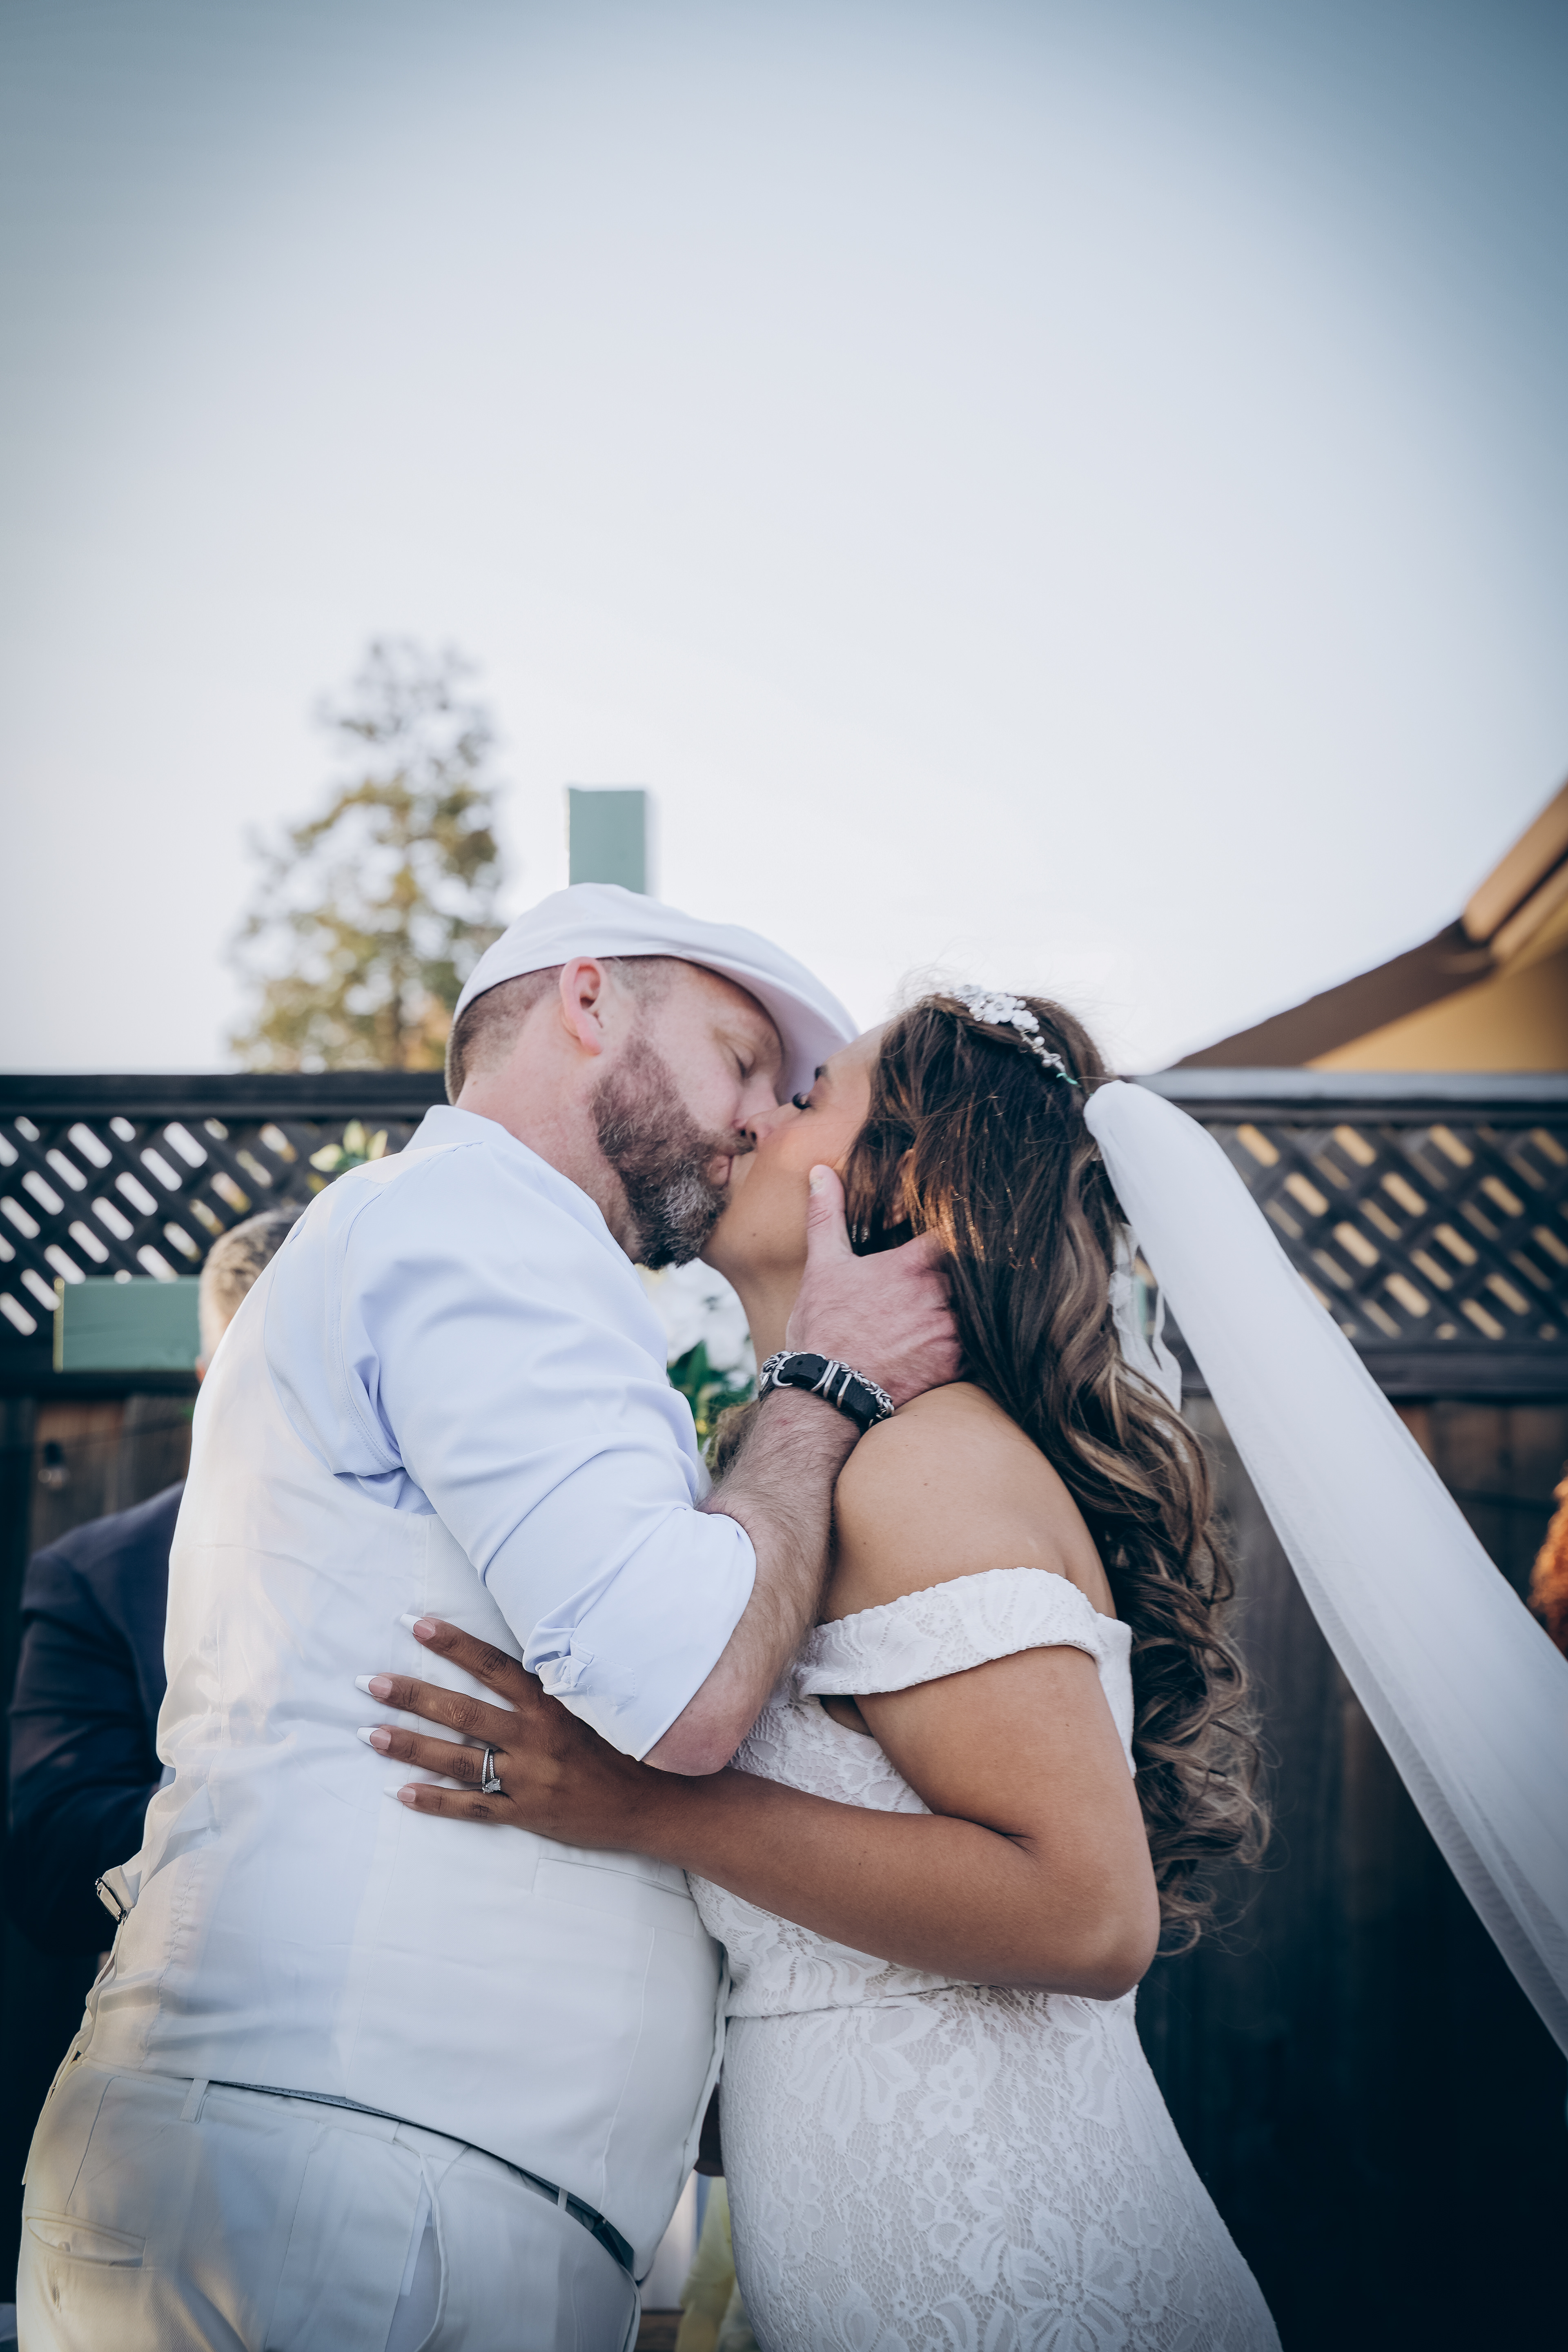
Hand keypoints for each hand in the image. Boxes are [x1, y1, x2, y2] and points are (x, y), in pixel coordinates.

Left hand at [357, 1616, 669, 1847]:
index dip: (454, 1645)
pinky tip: (402, 1794)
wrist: (663, 1802)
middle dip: (412, 1695)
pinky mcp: (527, 1812)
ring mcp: (529, 1777)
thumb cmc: (632, 1744)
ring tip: (370, 1734)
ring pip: (457, 1759)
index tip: (416, 1625)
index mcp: (552, 1703)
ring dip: (410, 1746)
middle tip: (369, 1683)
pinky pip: (473, 1807)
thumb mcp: (598, 1702)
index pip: (493, 1665)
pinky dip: (436, 1802)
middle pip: (462, 1711)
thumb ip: (559, 1682)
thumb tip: (523, 1651)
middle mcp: (535, 1736)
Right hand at [785, 1166, 957, 1406]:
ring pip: (978, 1307)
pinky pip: (979, 1345)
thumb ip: (828, 1215)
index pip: (955, 1231)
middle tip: (956, 1273)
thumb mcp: (822, 1265)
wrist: (827, 1391)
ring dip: (970, 1305)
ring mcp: (950, 1330)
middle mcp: (938, 1294)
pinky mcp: (955, 1364)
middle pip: (972, 1270)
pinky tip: (955, 1337)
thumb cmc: (823, 1326)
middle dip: (963, 1271)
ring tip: (958, 1306)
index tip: (958, 1227)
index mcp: (912, 1264)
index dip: (958, 1227)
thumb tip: (820, 1172)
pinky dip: (972, 1340)